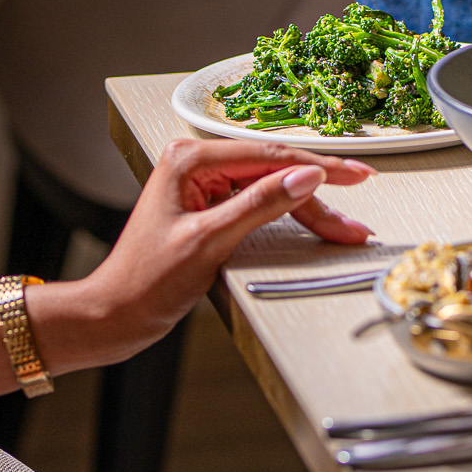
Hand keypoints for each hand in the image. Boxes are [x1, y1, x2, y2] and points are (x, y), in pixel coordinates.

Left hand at [77, 139, 374, 361]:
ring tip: (343, 228)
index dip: (319, 168)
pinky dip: (288, 214)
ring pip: (271, 187)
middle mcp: (196, 162)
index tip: (356, 175)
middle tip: (358, 208)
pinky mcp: (209, 204)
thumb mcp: (209, 241)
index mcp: (190, 159)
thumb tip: (306, 176)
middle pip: (275, 171)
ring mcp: (203, 183)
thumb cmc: (145, 281)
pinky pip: (259, 201)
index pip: (270, 157)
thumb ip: (260, 204)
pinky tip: (312, 221)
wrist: (113, 315)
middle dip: (319, 194)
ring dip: (308, 208)